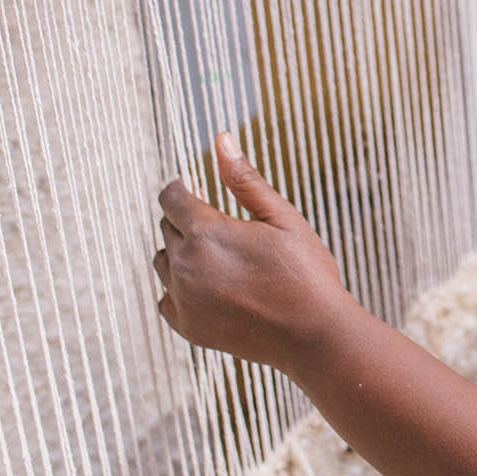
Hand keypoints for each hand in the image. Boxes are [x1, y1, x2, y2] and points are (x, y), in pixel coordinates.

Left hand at [154, 133, 353, 374]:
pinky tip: (213, 290)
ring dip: (181, 254)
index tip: (197, 188)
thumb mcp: (283, 218)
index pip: (170, 196)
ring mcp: (183, 299)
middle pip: (167, 228)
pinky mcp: (187, 327)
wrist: (314, 336)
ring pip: (162, 262)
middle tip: (226, 231)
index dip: (183, 187)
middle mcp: (185, 264)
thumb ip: (245, 180)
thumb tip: (221, 140)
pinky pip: (166, 298)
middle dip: (188, 221)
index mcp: (206, 231)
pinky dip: (181, 290)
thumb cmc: (306, 273)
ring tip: (221, 261)